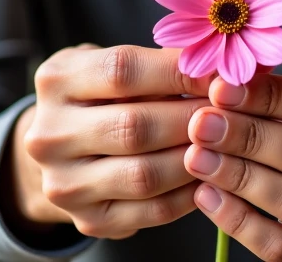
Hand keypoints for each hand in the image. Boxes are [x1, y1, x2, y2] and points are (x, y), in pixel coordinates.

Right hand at [3, 44, 211, 239]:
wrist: (62, 144)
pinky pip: (150, 213)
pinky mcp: (87, 221)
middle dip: (192, 117)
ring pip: (144, 175)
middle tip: (231, 109)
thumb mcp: (110, 60)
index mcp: (56, 80)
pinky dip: (188, 194)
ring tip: (226, 141)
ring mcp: (65, 183)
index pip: (123, 70)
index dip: (177, 72)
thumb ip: (156, 61)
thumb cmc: (100, 90)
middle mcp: (50, 134)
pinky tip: (210, 174)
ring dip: (195, 158)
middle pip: (134, 126)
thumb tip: (220, 65)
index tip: (218, 72)